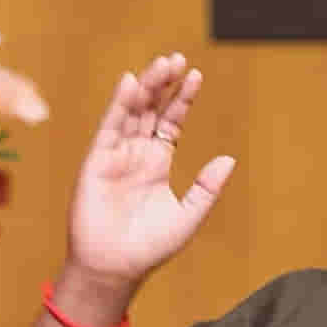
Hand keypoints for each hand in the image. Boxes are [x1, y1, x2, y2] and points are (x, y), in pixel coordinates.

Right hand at [67, 53, 234, 286]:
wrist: (115, 267)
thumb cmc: (150, 247)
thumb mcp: (188, 215)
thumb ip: (207, 187)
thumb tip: (229, 158)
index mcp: (158, 163)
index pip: (171, 122)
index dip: (182, 99)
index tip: (196, 76)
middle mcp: (136, 154)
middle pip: (151, 109)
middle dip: (164, 84)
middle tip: (178, 59)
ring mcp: (115, 155)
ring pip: (132, 112)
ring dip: (146, 87)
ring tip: (162, 64)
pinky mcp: (97, 161)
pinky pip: (109, 128)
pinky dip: (119, 105)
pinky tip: (131, 83)